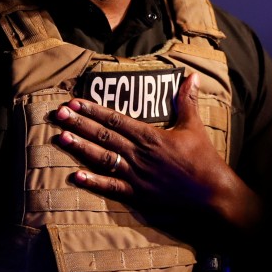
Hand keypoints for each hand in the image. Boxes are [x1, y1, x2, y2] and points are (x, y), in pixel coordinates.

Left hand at [53, 73, 261, 233]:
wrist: (212, 193)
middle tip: (58, 115)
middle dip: (79, 124)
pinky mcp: (138, 194)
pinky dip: (93, 182)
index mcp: (150, 135)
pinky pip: (111, 187)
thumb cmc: (203, 158)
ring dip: (81, 148)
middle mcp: (139, 153)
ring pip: (103, 158)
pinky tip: (76, 175)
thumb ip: (187, 101)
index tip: (74, 102)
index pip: (116, 118)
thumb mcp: (194, 126)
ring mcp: (136, 175)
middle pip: (104, 135)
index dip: (93, 110)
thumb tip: (191, 76)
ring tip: (61, 138)